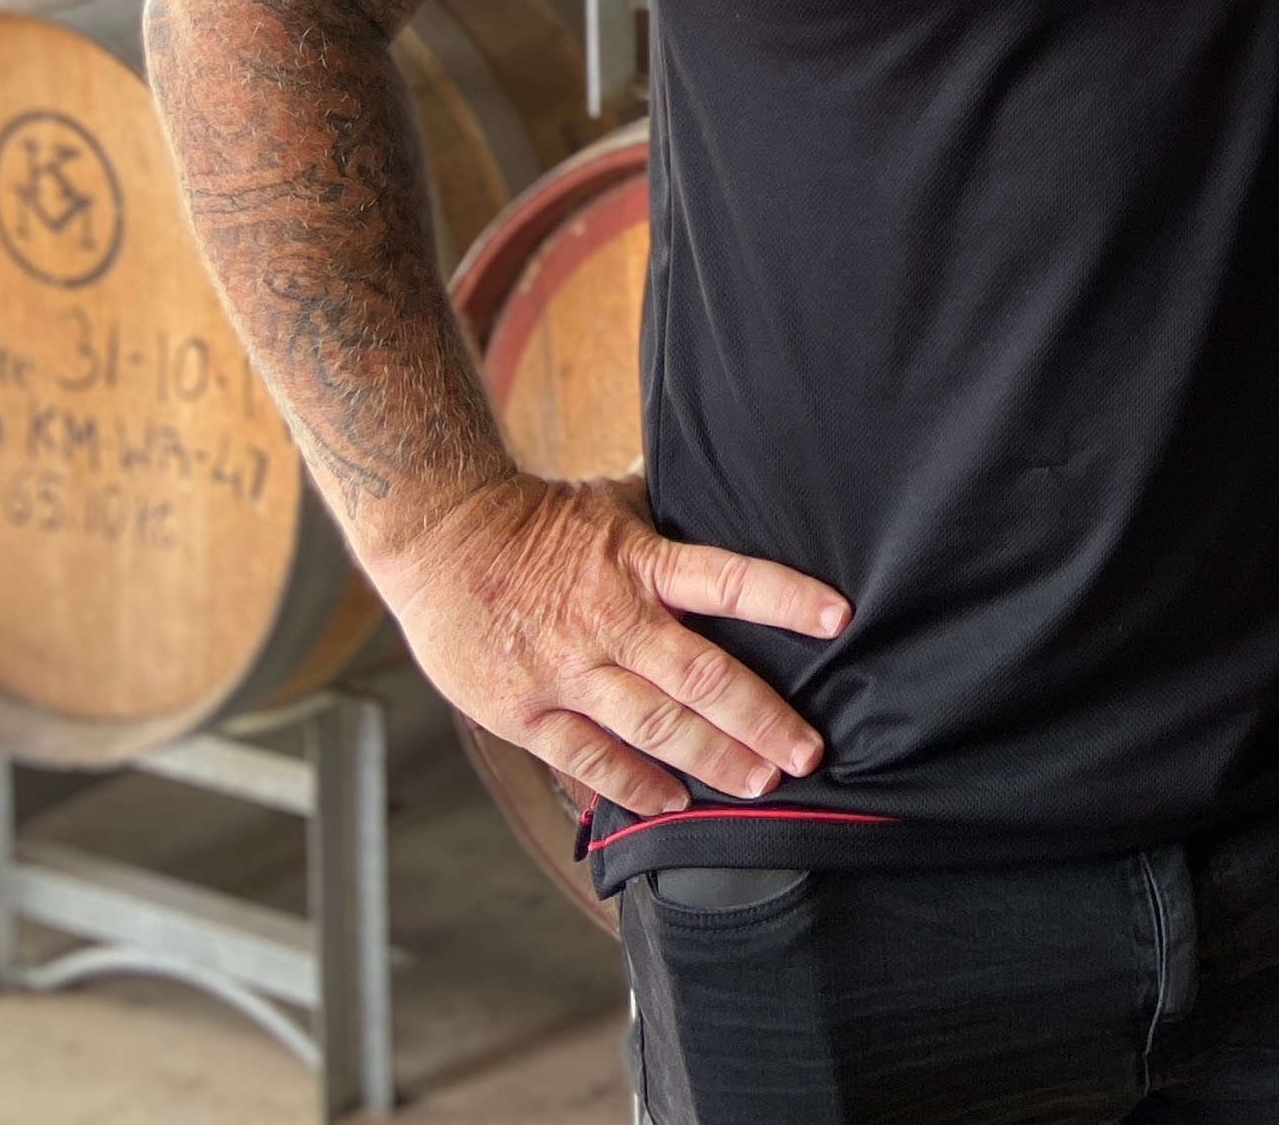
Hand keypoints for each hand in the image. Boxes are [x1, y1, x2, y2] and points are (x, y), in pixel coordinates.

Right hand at [369, 470, 848, 814]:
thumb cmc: (538, 518)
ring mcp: (568, 671)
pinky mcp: (525, 711)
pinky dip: (634, 785)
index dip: (785, 597)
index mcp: (641, 562)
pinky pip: (589, 759)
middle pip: (702, 677)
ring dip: (713, 760)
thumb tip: (737, 477)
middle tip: (810, 752)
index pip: (729, 578)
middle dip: (762, 719)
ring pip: (655, 727)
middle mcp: (612, 621)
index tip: (837, 618)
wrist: (440, 537)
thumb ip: (674, 512)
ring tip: (760, 783)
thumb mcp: (616, 501)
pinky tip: (674, 802)